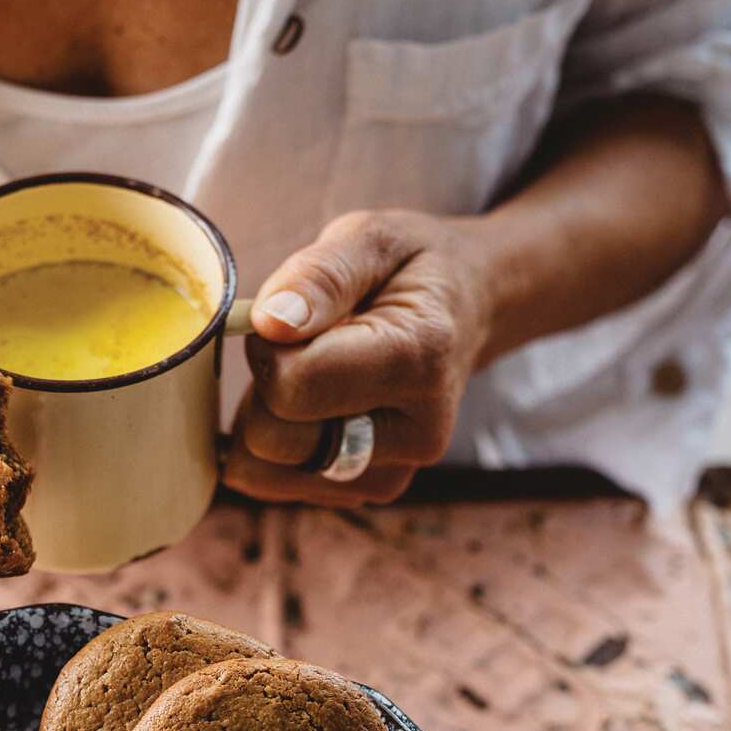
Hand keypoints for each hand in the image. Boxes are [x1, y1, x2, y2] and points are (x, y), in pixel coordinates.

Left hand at [224, 210, 494, 507]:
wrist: (468, 312)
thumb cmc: (411, 270)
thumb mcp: (372, 238)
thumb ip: (320, 274)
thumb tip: (270, 323)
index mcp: (418, 360)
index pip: (292, 384)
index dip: (266, 346)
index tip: (290, 318)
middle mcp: (414, 436)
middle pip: (271, 439)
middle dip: (262, 387)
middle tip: (300, 348)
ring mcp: (392, 475)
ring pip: (263, 471)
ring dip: (265, 418)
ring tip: (312, 375)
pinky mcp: (366, 492)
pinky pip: (273, 483)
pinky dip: (274, 446)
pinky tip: (314, 406)